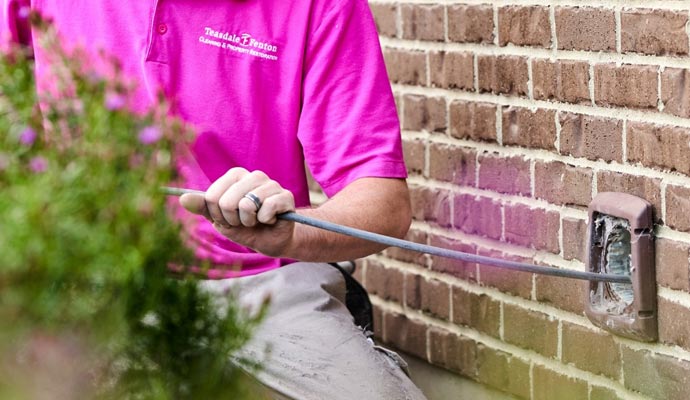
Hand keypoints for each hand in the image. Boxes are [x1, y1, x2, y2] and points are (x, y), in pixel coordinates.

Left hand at [178, 167, 295, 256]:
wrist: (271, 241)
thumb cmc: (245, 227)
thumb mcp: (220, 219)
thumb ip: (203, 207)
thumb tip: (182, 199)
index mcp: (235, 176)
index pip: (211, 197)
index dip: (218, 216)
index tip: (228, 218)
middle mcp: (253, 175)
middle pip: (226, 202)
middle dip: (233, 220)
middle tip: (244, 221)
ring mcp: (271, 184)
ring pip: (247, 205)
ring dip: (249, 222)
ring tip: (257, 220)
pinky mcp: (285, 196)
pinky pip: (267, 209)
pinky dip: (266, 221)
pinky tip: (271, 220)